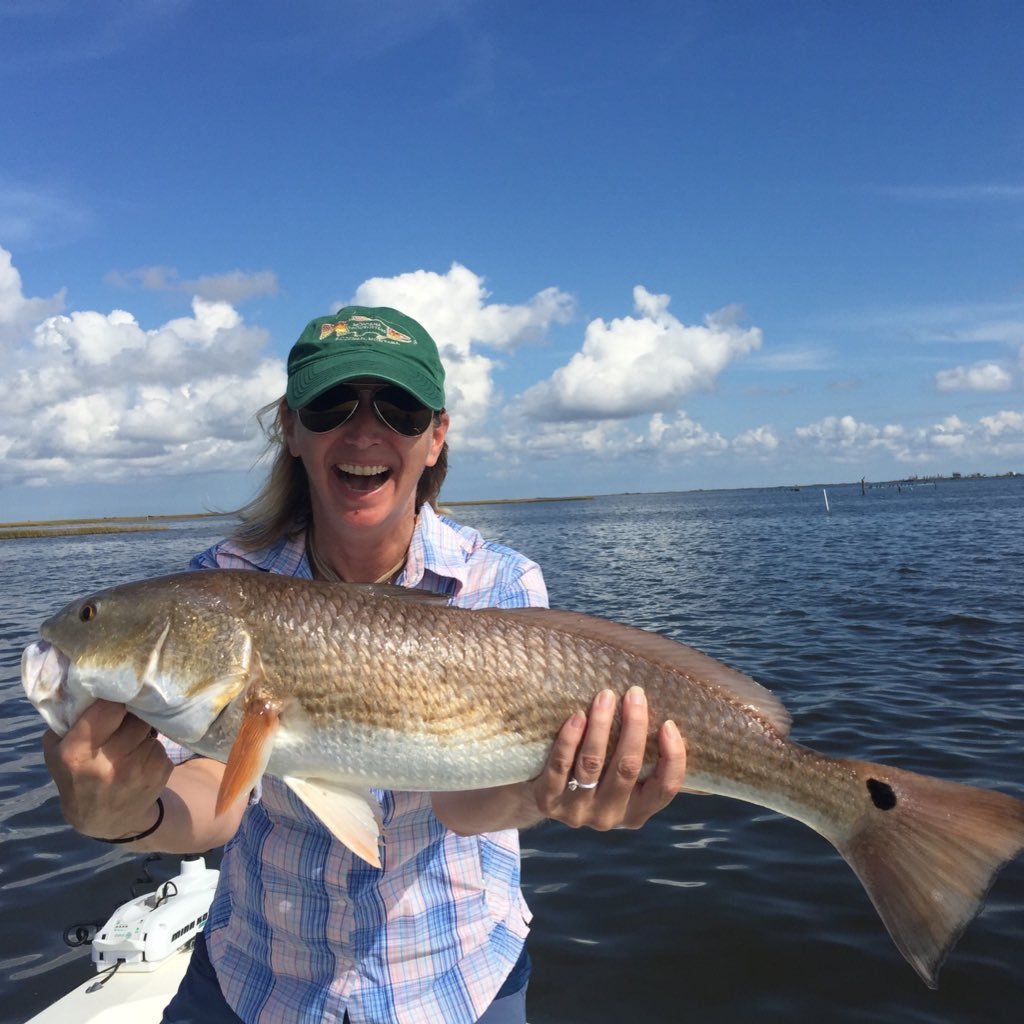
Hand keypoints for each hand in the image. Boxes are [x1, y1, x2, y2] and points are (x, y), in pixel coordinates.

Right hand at [42, 699, 172, 840]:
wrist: (104, 819)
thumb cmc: (76, 776)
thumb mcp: (56, 750)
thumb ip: (68, 717)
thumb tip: (87, 684)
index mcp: (78, 752)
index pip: (108, 707)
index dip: (114, 696)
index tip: (115, 693)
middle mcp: (110, 762)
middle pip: (134, 715)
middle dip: (131, 711)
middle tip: (124, 716)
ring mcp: (139, 769)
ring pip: (149, 727)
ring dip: (142, 728)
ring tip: (129, 739)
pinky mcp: (161, 772)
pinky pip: (161, 742)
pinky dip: (152, 744)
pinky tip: (140, 755)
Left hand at [532, 686, 685, 829]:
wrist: (540, 797)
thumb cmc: (595, 776)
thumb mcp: (624, 780)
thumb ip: (653, 766)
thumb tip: (696, 738)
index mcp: (637, 812)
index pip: (666, 789)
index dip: (673, 758)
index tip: (668, 722)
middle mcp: (610, 816)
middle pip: (627, 768)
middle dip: (634, 727)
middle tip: (634, 693)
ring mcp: (577, 812)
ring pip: (593, 764)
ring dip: (601, 726)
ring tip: (605, 695)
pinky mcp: (547, 801)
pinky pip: (560, 766)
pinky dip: (570, 739)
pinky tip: (577, 716)